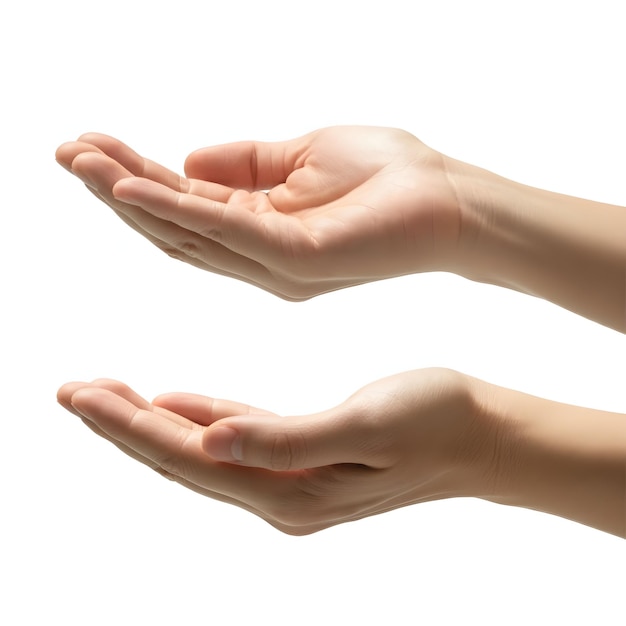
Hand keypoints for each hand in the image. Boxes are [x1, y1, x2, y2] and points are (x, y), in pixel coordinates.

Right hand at [55, 127, 461, 298]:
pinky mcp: (297, 259)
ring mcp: (275, 263)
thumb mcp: (301, 157)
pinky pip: (225, 232)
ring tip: (83, 161)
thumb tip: (184, 158)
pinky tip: (131, 183)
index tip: (91, 145)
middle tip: (68, 152)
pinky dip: (176, 206)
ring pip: (187, 233)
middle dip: (118, 188)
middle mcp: (258, 255)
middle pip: (174, 225)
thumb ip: (243, 164)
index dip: (135, 177)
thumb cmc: (387, 176)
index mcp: (260, 228)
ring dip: (131, 196)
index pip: (184, 205)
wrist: (450, 199)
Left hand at [57, 369, 487, 534]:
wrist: (482, 435)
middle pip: (182, 456)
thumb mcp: (366, 425)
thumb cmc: (435, 422)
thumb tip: (214, 443)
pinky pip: (235, 436)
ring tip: (107, 392)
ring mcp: (290, 477)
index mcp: (291, 489)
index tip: (80, 393)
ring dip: (151, 421)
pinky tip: (174, 402)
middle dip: (123, 424)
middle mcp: (281, 492)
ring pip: (201, 447)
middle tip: (73, 391)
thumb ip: (287, 440)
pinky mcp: (302, 454)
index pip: (189, 457)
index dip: (130, 426)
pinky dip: (198, 417)